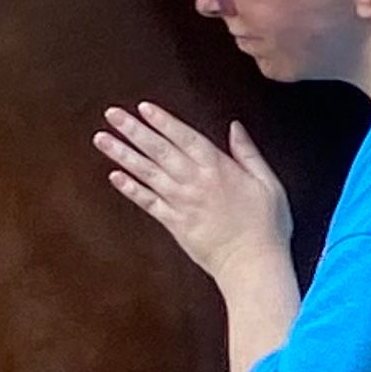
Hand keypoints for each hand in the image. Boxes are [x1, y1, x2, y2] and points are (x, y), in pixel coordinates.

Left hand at [94, 102, 292, 282]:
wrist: (253, 264)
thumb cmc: (266, 226)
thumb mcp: (268, 182)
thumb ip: (248, 153)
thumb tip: (235, 128)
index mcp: (218, 167)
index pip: (184, 136)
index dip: (162, 121)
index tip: (143, 107)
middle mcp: (194, 181)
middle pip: (158, 149)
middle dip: (133, 130)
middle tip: (112, 113)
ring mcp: (181, 202)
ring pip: (147, 172)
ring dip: (122, 154)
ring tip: (102, 139)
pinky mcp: (174, 223)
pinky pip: (147, 202)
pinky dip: (130, 189)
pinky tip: (114, 176)